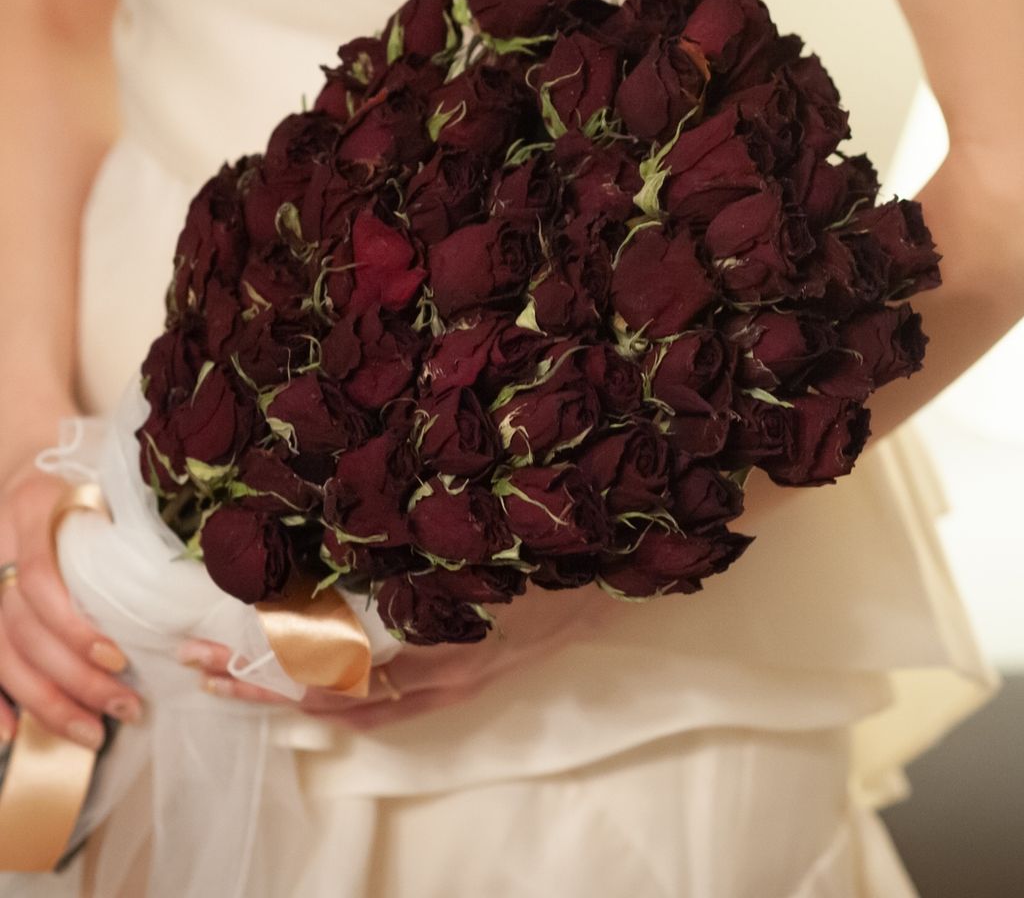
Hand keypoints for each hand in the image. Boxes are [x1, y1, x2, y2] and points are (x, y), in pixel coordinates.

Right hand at [0, 407, 143, 750]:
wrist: (30, 449)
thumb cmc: (89, 464)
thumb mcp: (113, 471)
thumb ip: (138, 508)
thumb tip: (201, 547)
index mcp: (34, 508)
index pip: (41, 579)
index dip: (74, 625)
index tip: (118, 655)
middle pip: (23, 629)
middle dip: (73, 679)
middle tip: (125, 709)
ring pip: (1, 654)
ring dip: (46, 701)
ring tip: (93, 734)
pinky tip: (12, 736)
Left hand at [178, 577, 619, 729]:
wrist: (596, 585)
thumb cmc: (542, 559)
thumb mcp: (483, 556)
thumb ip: (424, 564)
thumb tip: (343, 548)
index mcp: (441, 646)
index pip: (347, 667)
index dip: (285, 661)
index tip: (230, 649)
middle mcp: (436, 677)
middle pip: (334, 693)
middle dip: (264, 683)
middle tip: (199, 668)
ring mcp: (445, 684)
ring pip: (353, 704)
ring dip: (289, 694)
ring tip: (227, 682)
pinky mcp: (452, 679)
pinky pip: (385, 704)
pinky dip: (336, 699)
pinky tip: (300, 694)